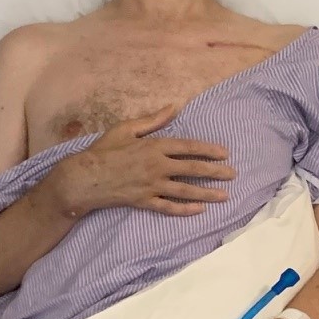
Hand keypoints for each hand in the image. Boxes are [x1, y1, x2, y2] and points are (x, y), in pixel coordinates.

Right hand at [51, 107, 234, 218]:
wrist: (85, 177)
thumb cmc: (103, 151)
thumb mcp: (126, 129)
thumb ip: (152, 120)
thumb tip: (173, 107)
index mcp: (154, 146)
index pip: (188, 147)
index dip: (208, 150)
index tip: (224, 153)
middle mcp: (157, 166)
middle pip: (192, 169)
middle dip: (215, 172)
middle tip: (233, 175)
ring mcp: (152, 186)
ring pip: (185, 190)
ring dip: (207, 193)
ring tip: (224, 196)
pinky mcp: (144, 202)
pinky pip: (168, 207)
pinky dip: (185, 210)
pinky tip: (199, 210)